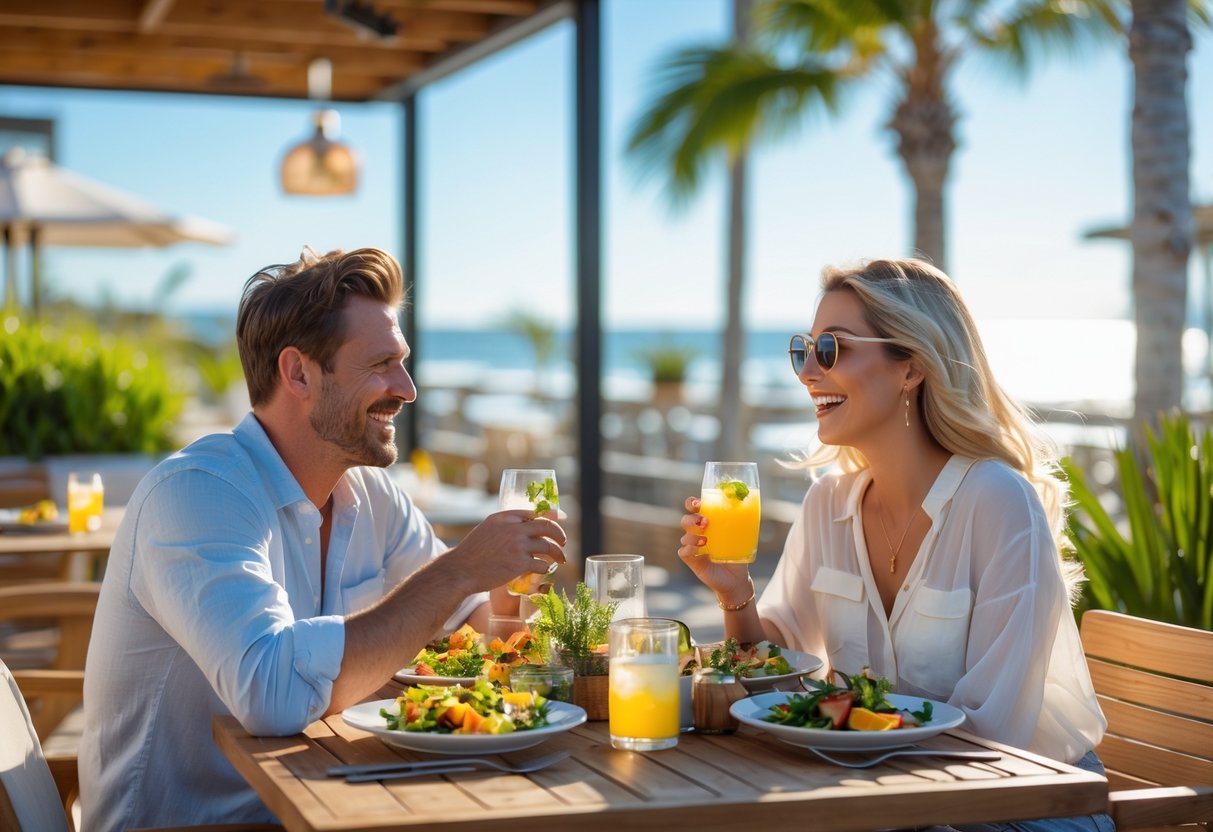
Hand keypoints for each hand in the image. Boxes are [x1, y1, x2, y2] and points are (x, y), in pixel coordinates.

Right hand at [448, 509, 566, 592]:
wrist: (461, 570)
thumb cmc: (473, 552)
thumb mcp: (488, 529)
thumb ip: (506, 525)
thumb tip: (526, 525)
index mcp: (505, 516)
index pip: (534, 513)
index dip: (550, 517)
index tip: (559, 521)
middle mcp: (514, 528)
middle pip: (547, 526)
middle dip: (559, 534)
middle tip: (563, 542)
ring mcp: (518, 545)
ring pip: (548, 546)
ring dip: (558, 553)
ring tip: (561, 559)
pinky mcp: (520, 563)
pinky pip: (542, 564)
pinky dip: (545, 568)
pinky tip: (543, 570)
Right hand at [678, 496, 752, 602]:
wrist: (736, 579)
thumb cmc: (738, 555)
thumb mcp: (742, 537)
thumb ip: (742, 523)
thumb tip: (749, 506)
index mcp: (708, 524)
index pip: (694, 508)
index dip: (692, 503)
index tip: (698, 503)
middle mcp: (698, 533)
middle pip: (685, 520)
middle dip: (692, 519)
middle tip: (705, 522)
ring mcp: (693, 547)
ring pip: (684, 536)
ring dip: (692, 536)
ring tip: (706, 541)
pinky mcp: (692, 561)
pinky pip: (683, 552)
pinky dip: (689, 549)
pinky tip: (699, 551)